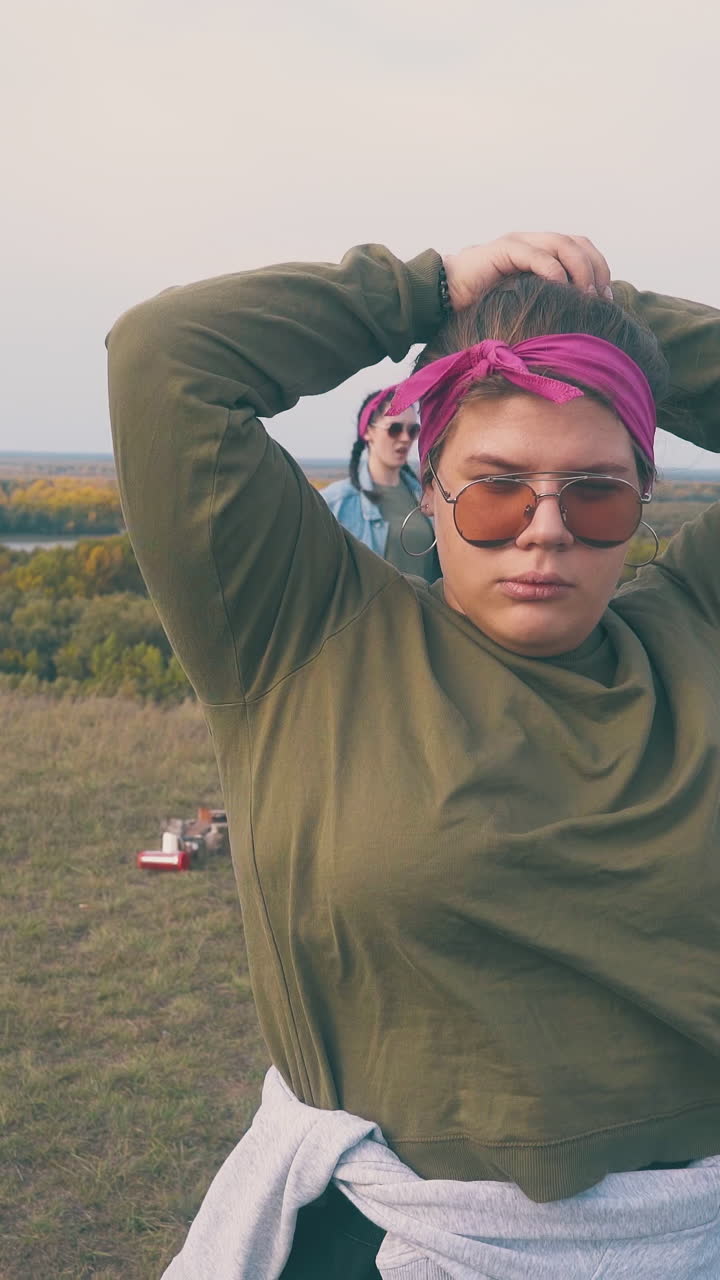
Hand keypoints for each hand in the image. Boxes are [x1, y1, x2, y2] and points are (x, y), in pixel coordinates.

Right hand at [443, 233, 611, 311]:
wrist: (442, 298)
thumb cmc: (481, 307)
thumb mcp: (524, 306)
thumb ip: (547, 305)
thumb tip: (580, 326)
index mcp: (541, 252)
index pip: (582, 250)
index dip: (600, 271)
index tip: (606, 301)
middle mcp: (533, 242)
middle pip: (579, 244)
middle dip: (596, 271)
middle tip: (600, 300)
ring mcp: (519, 242)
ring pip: (563, 245)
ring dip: (580, 271)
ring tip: (584, 297)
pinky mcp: (503, 250)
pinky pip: (537, 256)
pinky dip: (554, 272)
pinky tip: (561, 291)